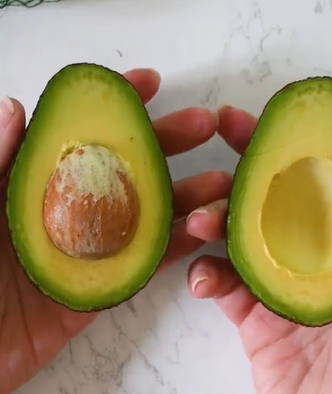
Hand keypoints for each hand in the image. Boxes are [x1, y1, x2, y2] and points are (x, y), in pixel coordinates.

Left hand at [0, 68, 231, 393]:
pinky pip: (148, 260)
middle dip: (168, 141)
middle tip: (204, 125)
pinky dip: (177, 245)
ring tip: (220, 183)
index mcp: (42, 185)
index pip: (85, 134)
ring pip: (149, 212)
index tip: (151, 84)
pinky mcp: (108, 282)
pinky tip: (204, 229)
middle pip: (128, 167)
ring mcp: (96, 245)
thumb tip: (14, 107)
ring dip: (187, 195)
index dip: (118, 106)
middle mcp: (76, 208)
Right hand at [186, 105, 331, 393]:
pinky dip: (204, 276)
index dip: (282, 150)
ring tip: (197, 221)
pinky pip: (220, 284)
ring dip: (211, 222)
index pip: (312, 184)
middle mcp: (310, 257)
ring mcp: (276, 284)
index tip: (248, 122)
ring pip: (236, 237)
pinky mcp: (250, 315)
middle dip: (237, 174)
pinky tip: (201, 280)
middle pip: (268, 203)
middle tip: (208, 152)